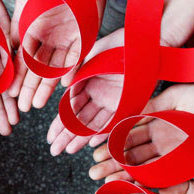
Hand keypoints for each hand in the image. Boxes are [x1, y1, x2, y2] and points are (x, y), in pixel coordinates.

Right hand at [8, 0, 106, 112]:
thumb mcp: (25, 3)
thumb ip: (16, 27)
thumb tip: (5, 49)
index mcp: (33, 33)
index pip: (22, 62)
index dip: (16, 78)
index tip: (8, 94)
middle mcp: (49, 41)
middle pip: (38, 71)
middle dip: (29, 90)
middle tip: (23, 109)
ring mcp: (66, 40)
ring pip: (55, 70)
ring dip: (47, 87)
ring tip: (37, 104)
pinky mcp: (84, 37)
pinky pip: (77, 58)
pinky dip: (71, 71)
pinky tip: (64, 85)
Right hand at [45, 29, 125, 155]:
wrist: (142, 42)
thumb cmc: (117, 43)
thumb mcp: (90, 55)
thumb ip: (75, 71)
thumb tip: (61, 86)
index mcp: (86, 82)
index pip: (69, 108)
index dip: (59, 123)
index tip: (50, 136)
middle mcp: (97, 93)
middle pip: (79, 119)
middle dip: (66, 136)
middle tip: (54, 150)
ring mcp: (111, 100)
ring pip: (93, 124)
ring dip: (80, 138)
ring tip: (67, 150)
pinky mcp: (126, 103)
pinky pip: (112, 121)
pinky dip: (102, 132)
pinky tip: (91, 142)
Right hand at [89, 82, 193, 181]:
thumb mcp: (177, 96)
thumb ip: (153, 105)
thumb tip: (128, 111)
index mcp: (158, 121)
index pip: (128, 134)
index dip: (110, 142)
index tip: (93, 150)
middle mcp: (163, 139)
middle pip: (131, 153)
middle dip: (111, 163)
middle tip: (93, 172)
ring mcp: (174, 153)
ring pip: (143, 165)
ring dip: (124, 174)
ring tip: (105, 181)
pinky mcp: (187, 163)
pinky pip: (163, 172)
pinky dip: (146, 179)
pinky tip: (130, 184)